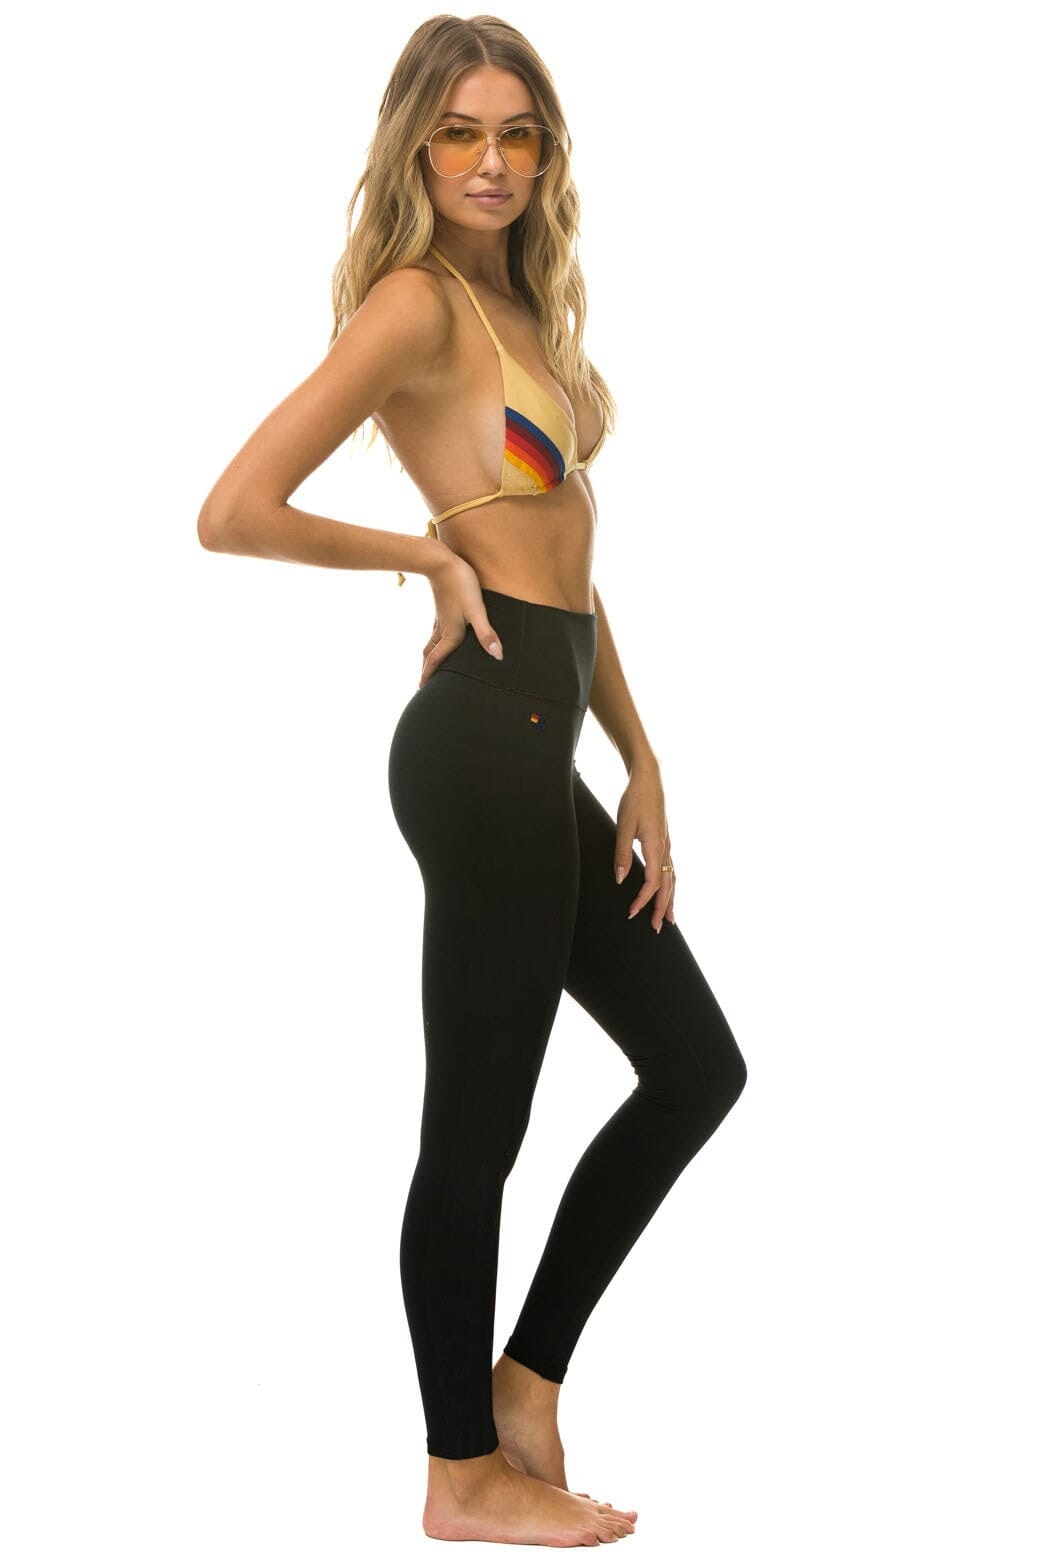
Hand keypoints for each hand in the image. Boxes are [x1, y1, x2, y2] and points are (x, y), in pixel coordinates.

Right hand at [419, 549, 503, 687]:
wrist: (439, 561)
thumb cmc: (460, 584)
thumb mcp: (477, 610)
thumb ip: (486, 634)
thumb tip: (498, 656)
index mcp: (450, 634)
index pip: (437, 660)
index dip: (429, 675)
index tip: (422, 689)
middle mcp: (443, 628)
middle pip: (430, 654)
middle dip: (426, 668)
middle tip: (423, 683)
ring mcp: (440, 617)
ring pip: (431, 642)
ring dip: (428, 655)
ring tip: (427, 662)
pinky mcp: (442, 607)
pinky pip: (435, 630)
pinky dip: (433, 640)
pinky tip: (438, 635)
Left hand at [615, 761, 676, 932]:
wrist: (649, 779)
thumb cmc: (634, 800)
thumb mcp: (623, 825)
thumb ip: (621, 853)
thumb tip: (621, 879)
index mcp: (655, 846)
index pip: (652, 883)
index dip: (643, 900)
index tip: (632, 914)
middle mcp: (665, 849)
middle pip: (667, 886)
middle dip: (661, 908)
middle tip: (656, 928)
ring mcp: (667, 845)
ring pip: (672, 879)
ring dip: (670, 900)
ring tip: (668, 918)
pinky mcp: (665, 842)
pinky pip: (670, 870)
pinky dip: (670, 885)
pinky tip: (667, 891)